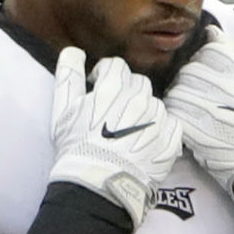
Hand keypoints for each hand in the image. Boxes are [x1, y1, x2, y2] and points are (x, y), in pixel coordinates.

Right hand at [48, 47, 182, 228]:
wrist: (97, 182)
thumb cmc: (76, 145)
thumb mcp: (62, 108)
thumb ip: (68, 74)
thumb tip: (73, 50)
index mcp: (113, 88)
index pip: (116, 66)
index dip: (105, 74)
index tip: (97, 87)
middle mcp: (139, 99)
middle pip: (137, 83)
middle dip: (125, 92)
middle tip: (112, 112)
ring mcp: (157, 120)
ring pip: (154, 104)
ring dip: (142, 112)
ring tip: (128, 131)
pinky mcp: (170, 140)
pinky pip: (171, 124)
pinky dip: (160, 130)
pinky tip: (145, 142)